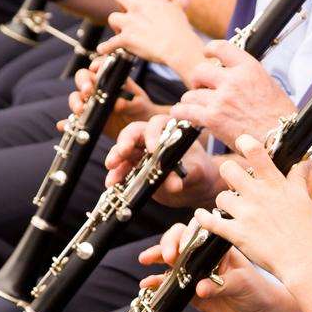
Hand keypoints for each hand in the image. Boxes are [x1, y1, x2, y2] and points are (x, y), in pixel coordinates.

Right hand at [63, 59, 163, 139]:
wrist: (140, 127)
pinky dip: (66, 124)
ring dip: (75, 103)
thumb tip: (117, 104)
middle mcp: (97, 90)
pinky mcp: (88, 120)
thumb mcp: (139, 105)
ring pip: (76, 99)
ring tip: (80, 110)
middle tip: (88, 92)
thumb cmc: (141, 109)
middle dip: (83, 84)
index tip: (96, 70)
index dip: (95, 66)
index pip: (98, 67)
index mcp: (109, 80)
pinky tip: (63, 126)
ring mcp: (91, 105)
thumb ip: (130, 103)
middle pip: (82, 80)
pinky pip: (73, 121)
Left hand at [97, 0, 203, 81]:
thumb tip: (183, 1)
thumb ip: (177, 5)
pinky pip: (110, 43)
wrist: (177, 48)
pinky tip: (102, 50)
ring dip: (115, 24)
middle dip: (120, 1)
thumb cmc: (180, 31)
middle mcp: (138, 7)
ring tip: (121, 31)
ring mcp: (130, 23)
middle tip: (126, 9)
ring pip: (112, 17)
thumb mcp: (179, 13)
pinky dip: (106, 48)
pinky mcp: (126, 39)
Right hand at [104, 115, 220, 206]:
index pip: (156, 124)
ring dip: (116, 163)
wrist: (195, 187)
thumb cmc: (199, 172)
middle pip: (133, 134)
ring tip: (112, 178)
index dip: (151, 134)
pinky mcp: (135, 168)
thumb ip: (186, 175)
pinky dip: (117, 176)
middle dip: (123, 145)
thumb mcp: (196, 173)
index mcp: (169, 131)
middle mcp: (152, 139)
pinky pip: (123, 169)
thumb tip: (174, 183)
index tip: (152, 149)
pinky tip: (112, 184)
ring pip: (124, 152)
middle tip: (118, 157)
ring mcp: (141, 153)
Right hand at [137, 221, 302, 311]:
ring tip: (146, 260)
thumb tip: (199, 289)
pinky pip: (170, 284)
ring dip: (158, 257)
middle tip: (166, 256)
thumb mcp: (243, 284)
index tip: (181, 248)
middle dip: (169, 243)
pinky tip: (147, 284)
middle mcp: (205, 255)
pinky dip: (158, 282)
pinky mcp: (190, 291)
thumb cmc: (259, 292)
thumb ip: (221, 285)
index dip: (186, 236)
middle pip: (181, 240)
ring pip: (172, 259)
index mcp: (220, 246)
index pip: (199, 232)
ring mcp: (196, 272)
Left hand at [171, 40, 295, 148]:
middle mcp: (233, 80)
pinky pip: (186, 111)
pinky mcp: (212, 118)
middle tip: (199, 89)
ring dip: (190, 101)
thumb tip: (232, 75)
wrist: (280, 139)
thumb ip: (247, 77)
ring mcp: (221, 99)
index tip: (206, 54)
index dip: (210, 50)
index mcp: (249, 68)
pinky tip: (181, 114)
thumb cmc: (278, 117)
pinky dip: (180, 113)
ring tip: (193, 108)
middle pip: (200, 71)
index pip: (222, 48)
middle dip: (197, 80)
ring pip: (191, 94)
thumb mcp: (268, 85)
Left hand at [193, 135, 311, 282]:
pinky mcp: (237, 233)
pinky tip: (201, 216)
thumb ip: (299, 178)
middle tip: (233, 183)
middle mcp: (259, 195)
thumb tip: (306, 162)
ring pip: (221, 196)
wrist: (304, 259)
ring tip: (230, 208)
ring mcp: (247, 214)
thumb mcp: (305, 199)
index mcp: (275, 184)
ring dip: (223, 201)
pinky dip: (203, 218)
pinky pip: (212, 221)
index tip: (242, 142)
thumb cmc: (308, 232)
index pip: (256, 152)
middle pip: (229, 170)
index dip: (245, 142)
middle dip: (228, 174)